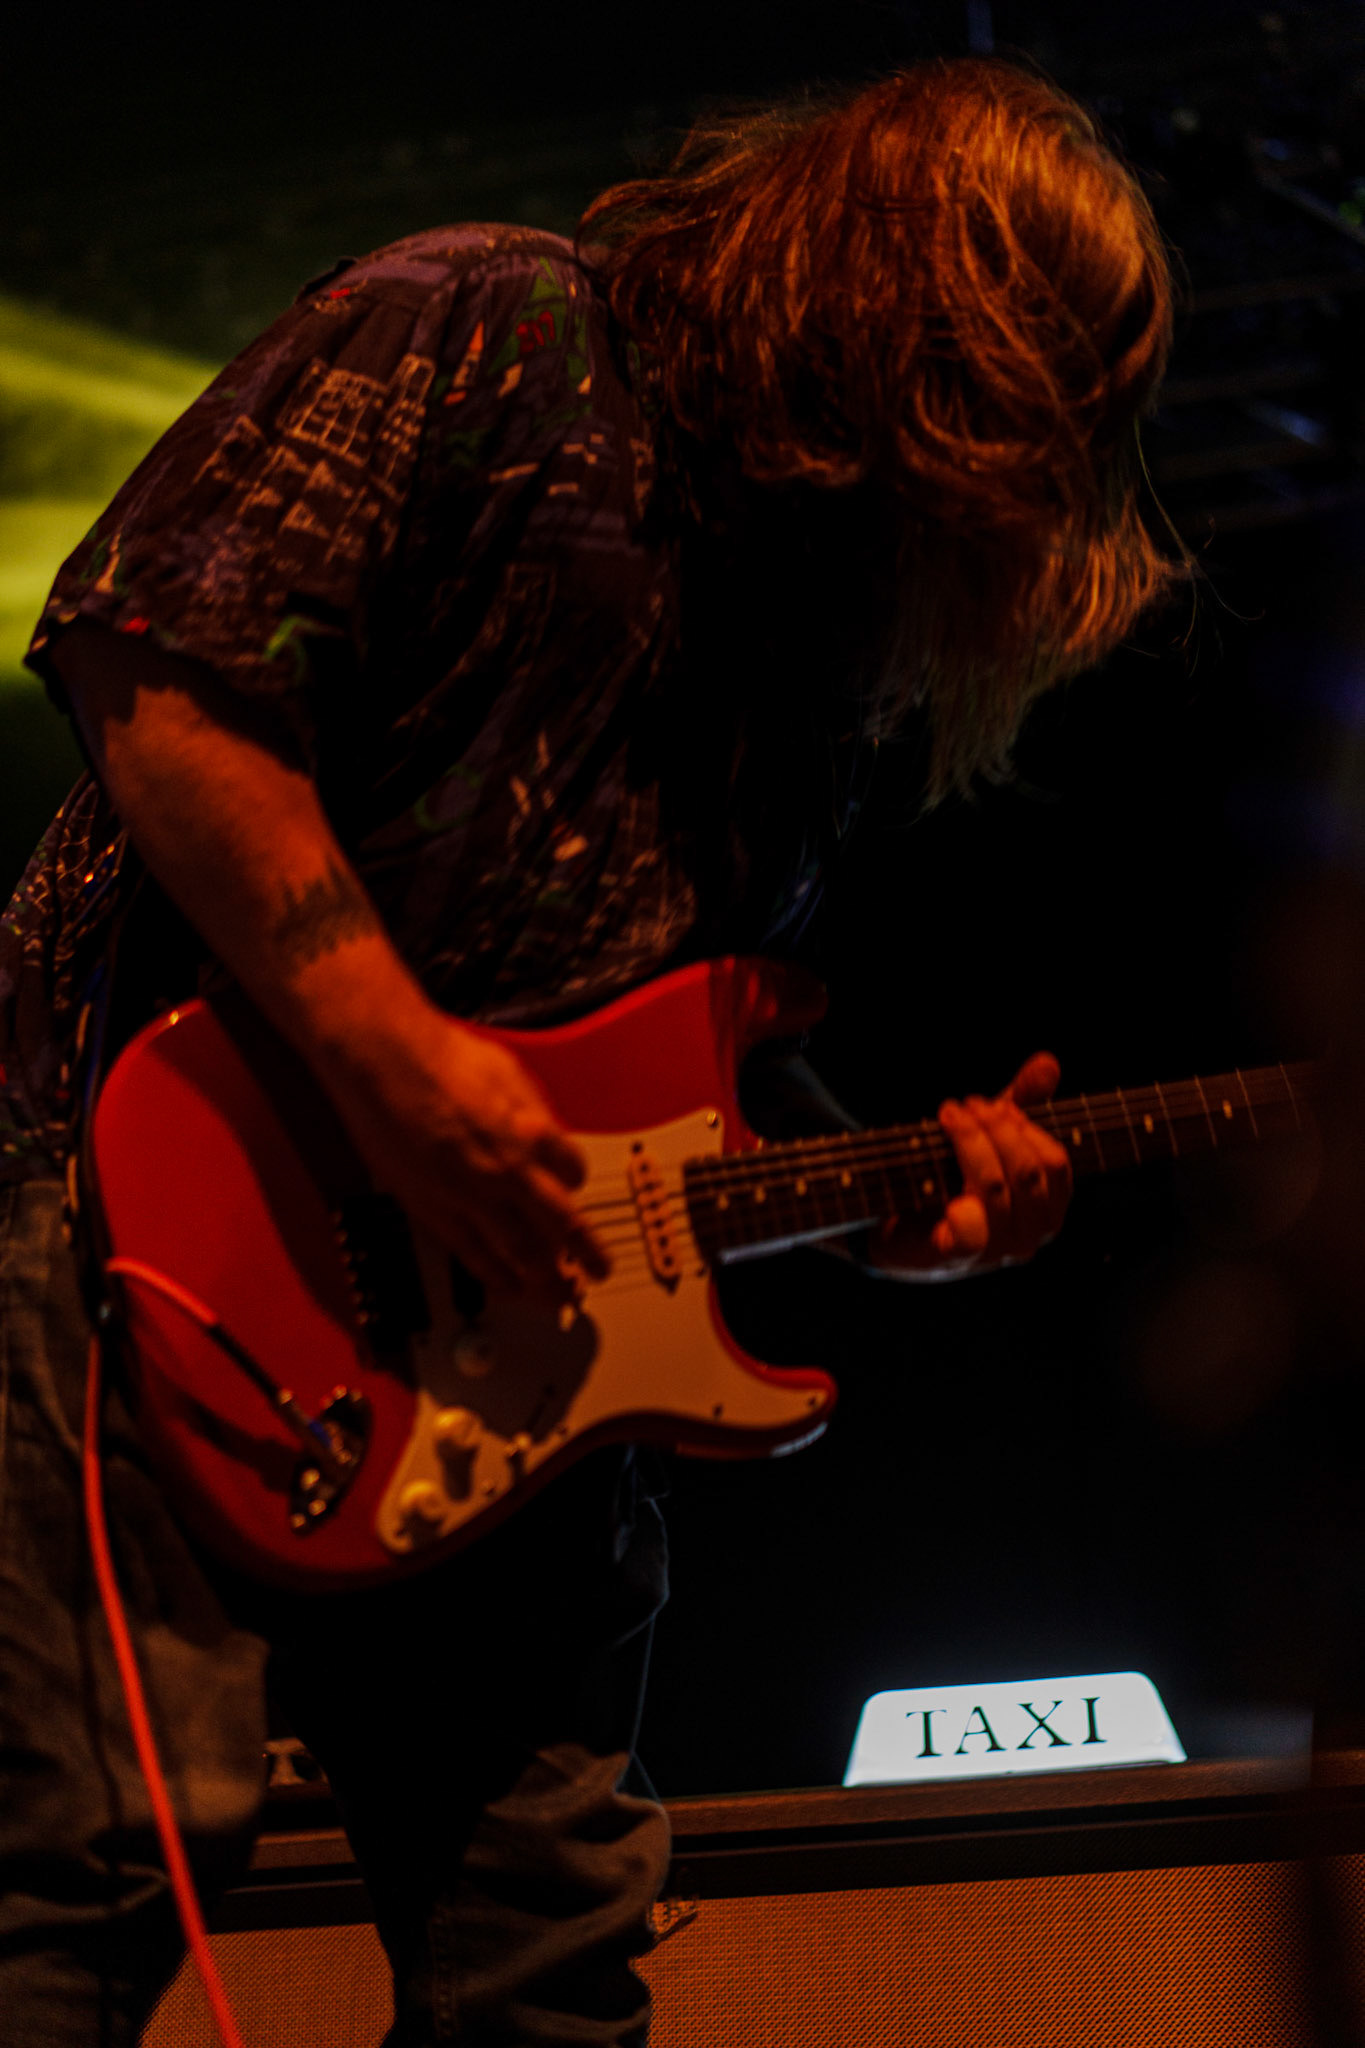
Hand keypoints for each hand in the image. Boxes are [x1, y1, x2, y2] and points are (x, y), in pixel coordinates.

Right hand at [327, 1006, 610, 1300]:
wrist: (381, 1061)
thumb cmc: (438, 1056)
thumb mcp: (508, 1072)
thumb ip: (533, 1113)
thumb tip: (548, 1136)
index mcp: (531, 1133)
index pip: (575, 1173)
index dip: (578, 1183)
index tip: (575, 1189)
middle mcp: (506, 1171)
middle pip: (560, 1227)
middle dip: (585, 1255)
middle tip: (598, 1271)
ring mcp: (468, 1195)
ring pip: (518, 1252)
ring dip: (545, 1280)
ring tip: (560, 1297)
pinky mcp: (432, 1208)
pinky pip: (472, 1253)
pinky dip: (496, 1275)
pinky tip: (508, 1286)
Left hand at [869, 1052, 1071, 1278]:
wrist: (896, 1224)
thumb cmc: (952, 1177)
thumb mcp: (990, 1135)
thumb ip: (1022, 1101)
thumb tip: (1048, 1063)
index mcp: (1048, 1206)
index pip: (1054, 1162)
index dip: (1024, 1126)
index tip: (993, 1104)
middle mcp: (1031, 1234)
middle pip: (1025, 1171)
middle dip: (992, 1128)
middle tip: (962, 1106)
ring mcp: (996, 1251)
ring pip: (995, 1189)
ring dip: (968, 1143)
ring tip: (947, 1117)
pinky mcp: (957, 1259)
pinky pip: (970, 1234)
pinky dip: (958, 1207)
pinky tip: (943, 1187)